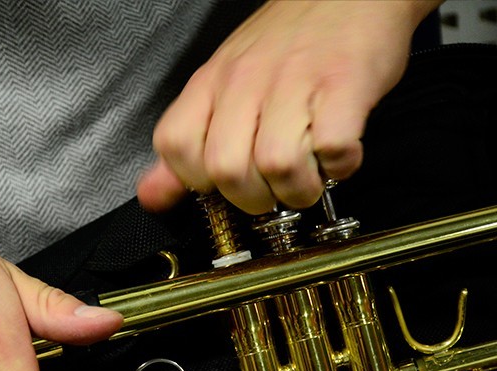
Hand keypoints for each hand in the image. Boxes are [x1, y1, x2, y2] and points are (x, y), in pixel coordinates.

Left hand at [138, 0, 441, 213]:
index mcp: (212, 83)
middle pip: (226, 168)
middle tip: (274, 191)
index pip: (175, 145)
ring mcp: (295, 81)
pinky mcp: (344, 84)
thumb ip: (188, 141)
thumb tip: (152, 196)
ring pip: (276, 164)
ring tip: (309, 178)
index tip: (226, 182)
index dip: (197, 181)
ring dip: (298, 190)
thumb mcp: (222, 83)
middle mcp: (246, 81)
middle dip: (253, 200)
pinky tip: (338, 156)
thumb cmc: (287, 43)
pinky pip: (333, 146)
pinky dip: (339, 165)